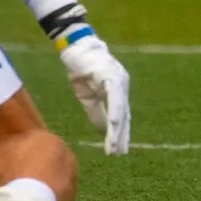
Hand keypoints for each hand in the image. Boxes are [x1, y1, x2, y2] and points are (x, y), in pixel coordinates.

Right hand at [60, 35, 130, 154]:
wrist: (75, 47)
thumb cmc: (82, 70)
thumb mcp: (88, 97)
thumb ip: (97, 113)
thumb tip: (104, 132)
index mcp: (118, 91)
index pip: (122, 116)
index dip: (121, 133)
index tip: (120, 150)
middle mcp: (122, 86)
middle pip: (124, 116)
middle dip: (122, 136)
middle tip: (120, 154)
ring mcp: (119, 80)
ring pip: (120, 110)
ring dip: (118, 130)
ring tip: (114, 146)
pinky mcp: (111, 75)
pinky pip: (114, 97)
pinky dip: (114, 112)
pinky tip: (113, 126)